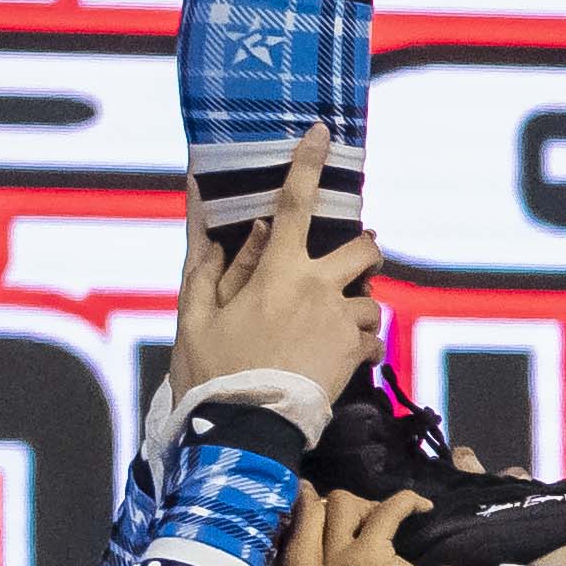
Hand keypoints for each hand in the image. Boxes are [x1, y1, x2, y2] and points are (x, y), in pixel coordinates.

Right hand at [177, 141, 378, 405]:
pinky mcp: (357, 354)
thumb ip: (209, 266)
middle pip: (365, 249)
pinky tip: (327, 359)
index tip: (322, 133)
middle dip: (362, 251)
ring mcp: (342, 322)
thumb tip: (212, 218)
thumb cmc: (212, 371)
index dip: (309, 165)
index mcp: (278, 273)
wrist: (244, 431)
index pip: (298, 205)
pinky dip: (354, 345)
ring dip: (350, 309)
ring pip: (368, 300)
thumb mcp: (195, 316)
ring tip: (317, 334)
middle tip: (343, 265)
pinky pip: (369, 339)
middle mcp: (320, 290)